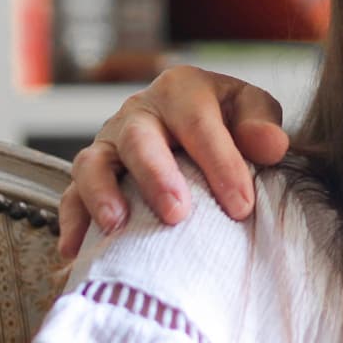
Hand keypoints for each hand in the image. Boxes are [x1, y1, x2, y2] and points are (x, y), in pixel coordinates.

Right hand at [57, 67, 289, 258]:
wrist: (192, 124)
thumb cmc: (225, 121)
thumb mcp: (249, 109)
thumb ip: (261, 123)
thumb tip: (271, 146)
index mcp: (181, 90)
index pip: (199, 124)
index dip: (220, 165)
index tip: (241, 207)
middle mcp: (138, 113)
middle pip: (139, 139)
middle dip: (156, 177)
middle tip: (176, 214)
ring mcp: (108, 143)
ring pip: (93, 163)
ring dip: (101, 194)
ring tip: (116, 226)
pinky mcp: (90, 174)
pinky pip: (71, 195)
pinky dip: (72, 222)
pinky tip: (77, 252)